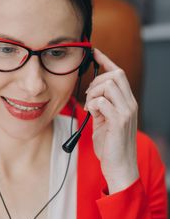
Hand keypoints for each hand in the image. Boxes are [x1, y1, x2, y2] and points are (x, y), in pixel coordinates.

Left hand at [85, 49, 138, 193]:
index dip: (106, 61)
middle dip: (96, 81)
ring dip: (94, 92)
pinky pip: (102, 102)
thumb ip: (101, 107)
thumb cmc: (110, 145)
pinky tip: (92, 114)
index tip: (94, 52)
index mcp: (127, 102)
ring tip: (90, 107)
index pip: (119, 74)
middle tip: (88, 97)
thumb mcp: (105, 121)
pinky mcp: (119, 121)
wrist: (119, 166)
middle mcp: (130, 104)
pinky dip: (93, 104)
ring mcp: (126, 112)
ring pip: (109, 85)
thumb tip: (91, 96)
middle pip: (115, 75)